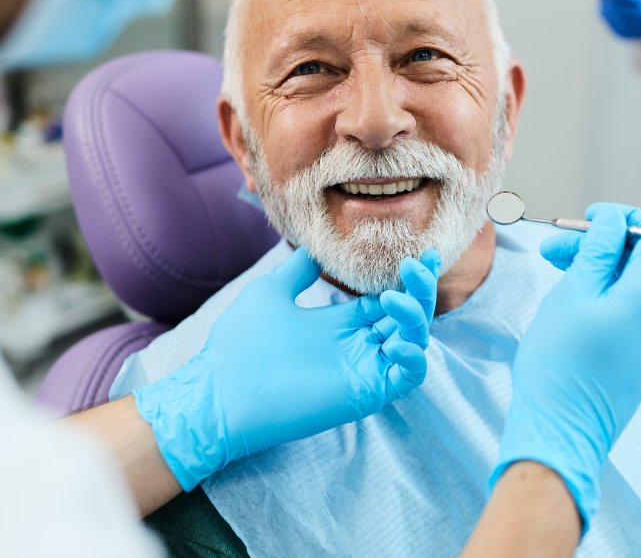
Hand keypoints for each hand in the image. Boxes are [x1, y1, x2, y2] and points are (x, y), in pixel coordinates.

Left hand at [135, 248, 441, 489]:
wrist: (220, 391)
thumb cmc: (239, 344)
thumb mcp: (271, 292)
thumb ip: (298, 270)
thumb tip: (317, 247)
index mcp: (340, 323)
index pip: (387, 299)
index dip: (407, 278)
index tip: (419, 254)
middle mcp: (357, 345)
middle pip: (407, 316)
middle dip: (419, 290)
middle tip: (418, 264)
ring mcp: (364, 369)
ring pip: (413, 342)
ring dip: (414, 317)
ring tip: (392, 298)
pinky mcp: (365, 393)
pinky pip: (407, 377)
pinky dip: (413, 358)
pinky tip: (397, 341)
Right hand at [491, 204, 640, 531]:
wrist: (560, 432)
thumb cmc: (559, 363)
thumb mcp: (573, 294)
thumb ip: (598, 251)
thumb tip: (614, 221)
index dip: (623, 219)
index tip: (589, 217)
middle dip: (600, 245)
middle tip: (554, 247)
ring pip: (632, 286)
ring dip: (598, 270)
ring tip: (555, 270)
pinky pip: (630, 312)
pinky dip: (604, 296)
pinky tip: (571, 299)